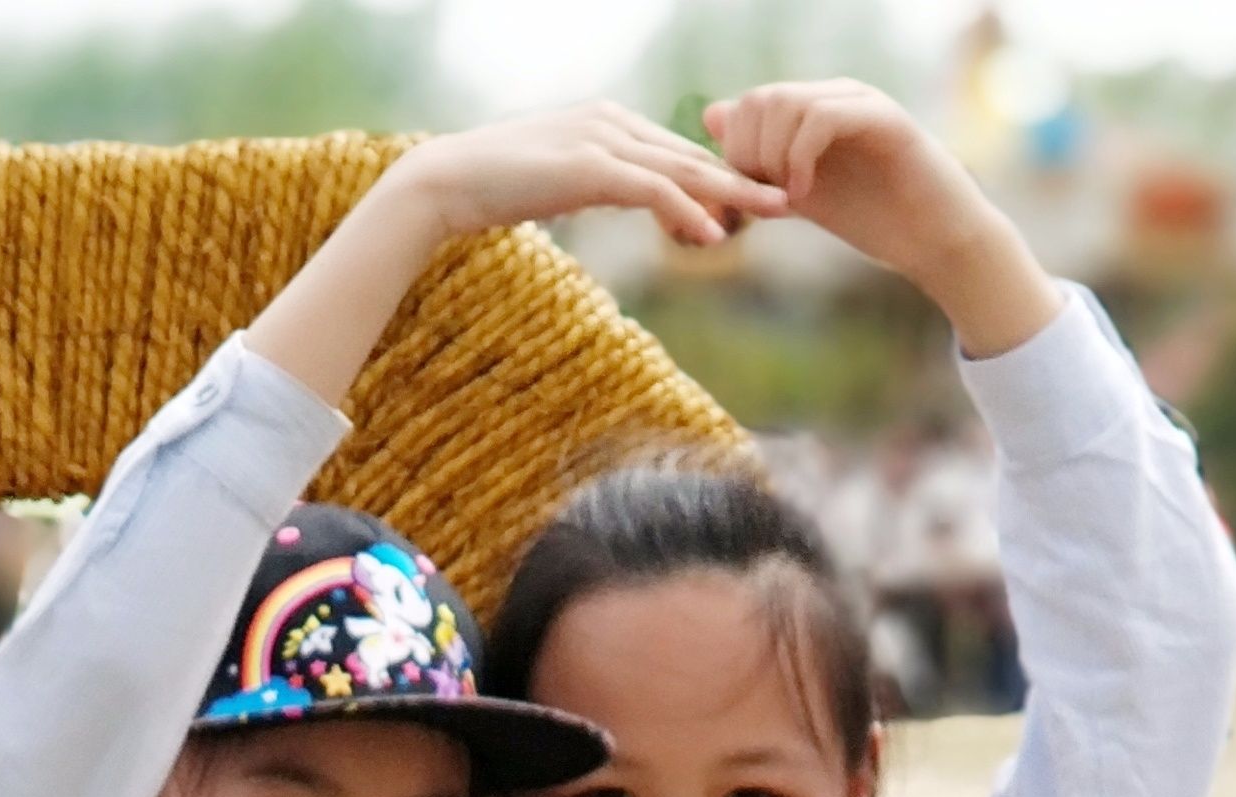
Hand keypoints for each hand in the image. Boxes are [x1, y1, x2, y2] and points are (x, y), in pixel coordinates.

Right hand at [378, 102, 789, 249]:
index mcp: (607, 124)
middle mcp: (611, 123)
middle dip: (743, 180)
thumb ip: (596, 186)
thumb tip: (623, 201)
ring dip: (732, 194)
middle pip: (690, 156)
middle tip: (790, 198)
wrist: (445, 182)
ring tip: (774, 212)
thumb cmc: (494, 188)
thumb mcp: (558, 183)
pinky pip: (651, 191)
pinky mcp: (587, 168)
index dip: (717, 179)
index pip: (675, 154)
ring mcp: (600, 141)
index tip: (756, 201)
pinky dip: (685, 210)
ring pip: (682, 170)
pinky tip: (710, 234)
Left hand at [705, 81, 1057, 355]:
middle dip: (748, 154)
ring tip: (788, 198)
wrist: (934, 240)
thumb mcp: (800, 194)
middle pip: (760, 99)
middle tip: (765, 198)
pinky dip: (800, 156)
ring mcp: (861, 103)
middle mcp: (837, 96)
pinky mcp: (885, 120)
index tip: (748, 197)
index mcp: (816, 110)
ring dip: (772, 156)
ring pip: (786, 103)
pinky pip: (822, 117)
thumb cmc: (874, 219)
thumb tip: (713, 117)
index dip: (734, 152)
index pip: (748, 104)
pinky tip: (804, 193)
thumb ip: (760, 164)